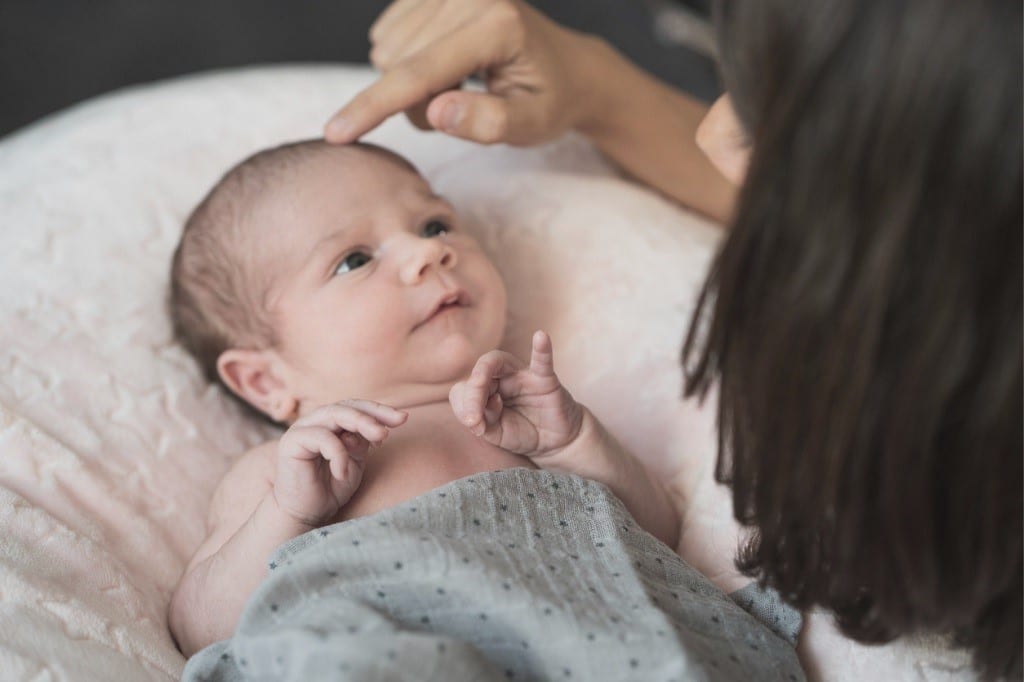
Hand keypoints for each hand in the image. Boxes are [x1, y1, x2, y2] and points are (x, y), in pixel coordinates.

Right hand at [273, 400, 407, 526]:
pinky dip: (338, 453)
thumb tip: (377, 428)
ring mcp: (301, 429)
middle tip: (389, 429)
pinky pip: (322, 438)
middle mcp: (314, 421)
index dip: (379, 410)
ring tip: (380, 439)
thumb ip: (363, 443)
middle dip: (372, 415)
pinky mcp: (291, 442)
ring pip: (334, 414)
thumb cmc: (330, 488)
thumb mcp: (355, 461)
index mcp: (330, 423)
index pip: (355, 407)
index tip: (402, 418)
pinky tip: (342, 473)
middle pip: (346, 406)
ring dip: (361, 424)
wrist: (305, 514)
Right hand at [325, 0, 597, 145]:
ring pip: (387, 50)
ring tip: (458, 89)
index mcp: (497, 25)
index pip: (421, 72)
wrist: (568, 69)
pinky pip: (389, 36)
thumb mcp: (532, 126)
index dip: (374, 106)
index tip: (336, 133)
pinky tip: (446, 67)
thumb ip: (489, 122)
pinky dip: (409, 63)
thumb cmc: (551, 102)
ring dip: (412, 84)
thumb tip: (438, 111)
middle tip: (462, 110)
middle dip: (415, 102)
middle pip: (398, 63)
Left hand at [449, 330, 583, 458]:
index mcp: (486, 389)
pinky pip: (542, 361)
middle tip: (474, 421)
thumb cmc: (523, 432)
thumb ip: (480, 425)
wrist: (555, 441)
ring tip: (479, 385)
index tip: (476, 426)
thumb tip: (472, 419)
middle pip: (478, 373)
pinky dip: (542, 349)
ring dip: (482, 375)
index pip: (463, 388)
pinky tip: (541, 337)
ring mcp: (523, 375)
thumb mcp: (495, 433)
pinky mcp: (545, 380)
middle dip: (471, 397)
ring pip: (498, 360)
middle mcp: (502, 377)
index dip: (463, 406)